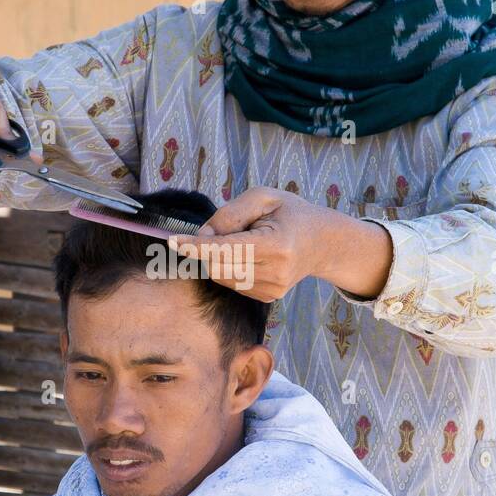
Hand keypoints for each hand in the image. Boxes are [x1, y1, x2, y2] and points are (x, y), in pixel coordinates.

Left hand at [167, 186, 393, 301]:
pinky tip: (248, 255)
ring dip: (217, 257)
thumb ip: (230, 213)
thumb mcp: (264, 197)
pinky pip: (231, 283)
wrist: (322, 243)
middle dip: (205, 248)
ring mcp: (272, 290)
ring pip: (221, 276)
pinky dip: (228, 267)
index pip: (227, 249)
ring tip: (245, 239)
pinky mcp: (267, 298)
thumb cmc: (291, 214)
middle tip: (221, 228)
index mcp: (277, 246)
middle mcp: (275, 273)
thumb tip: (202, 235)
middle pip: (219, 265)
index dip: (197, 246)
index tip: (173, 241)